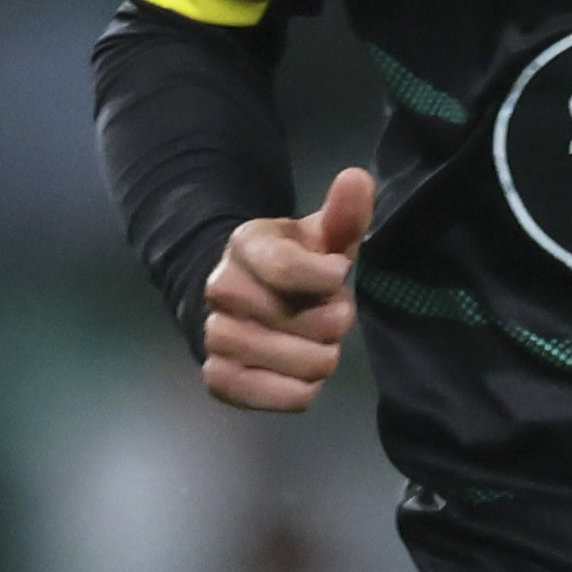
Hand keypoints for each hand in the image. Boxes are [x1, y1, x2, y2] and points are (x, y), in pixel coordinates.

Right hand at [197, 161, 373, 412]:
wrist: (253, 301)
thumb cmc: (300, 265)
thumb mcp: (324, 237)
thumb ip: (345, 214)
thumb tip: (356, 178)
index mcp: (246, 245)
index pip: (286, 266)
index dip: (326, 277)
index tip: (339, 274)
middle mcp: (222, 289)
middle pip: (305, 321)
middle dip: (333, 321)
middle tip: (326, 313)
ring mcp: (216, 333)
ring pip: (295, 360)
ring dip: (321, 357)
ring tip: (316, 342)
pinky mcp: (217, 376)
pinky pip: (263, 394)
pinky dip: (294, 392)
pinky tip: (303, 377)